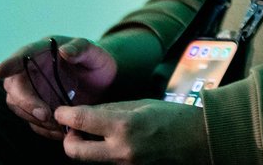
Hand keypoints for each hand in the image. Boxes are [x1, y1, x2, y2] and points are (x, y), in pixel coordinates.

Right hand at [0, 37, 117, 139]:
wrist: (100, 83)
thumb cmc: (96, 63)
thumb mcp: (96, 54)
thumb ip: (82, 49)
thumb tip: (64, 50)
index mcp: (43, 51)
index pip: (23, 55)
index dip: (10, 63)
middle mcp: (30, 70)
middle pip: (14, 85)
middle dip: (26, 101)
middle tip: (45, 114)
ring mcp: (30, 90)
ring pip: (17, 105)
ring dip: (32, 116)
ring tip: (58, 122)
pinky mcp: (34, 108)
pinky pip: (29, 120)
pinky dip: (41, 127)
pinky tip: (59, 129)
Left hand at [54, 99, 208, 163]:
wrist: (201, 142)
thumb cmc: (176, 118)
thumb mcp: (143, 104)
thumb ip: (112, 110)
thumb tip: (86, 113)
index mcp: (125, 126)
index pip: (81, 121)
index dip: (66, 115)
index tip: (61, 112)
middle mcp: (120, 150)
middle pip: (74, 152)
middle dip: (68, 139)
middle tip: (75, 129)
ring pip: (90, 159)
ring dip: (86, 146)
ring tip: (97, 134)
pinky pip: (106, 164)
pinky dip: (103, 153)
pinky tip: (113, 143)